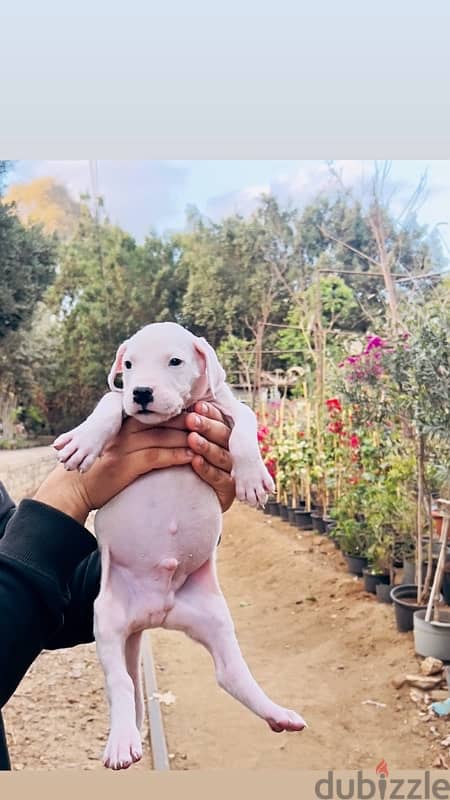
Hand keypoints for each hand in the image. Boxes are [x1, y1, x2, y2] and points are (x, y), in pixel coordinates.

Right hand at [34, 419, 193, 523]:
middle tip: (212, 422)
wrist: (78, 486)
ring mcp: (123, 445)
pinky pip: (156, 456)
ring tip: (208, 439)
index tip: (203, 410)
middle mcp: (123, 428)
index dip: (181, 409)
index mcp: (123, 419)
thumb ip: (139, 433)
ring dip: (187, 437)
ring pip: (162, 435)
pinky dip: (175, 455)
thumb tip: (167, 429)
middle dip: (190, 420)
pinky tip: (191, 456)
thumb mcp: (120, 443)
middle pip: (163, 419)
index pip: (157, 410)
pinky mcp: (125, 464)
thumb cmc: (103, 466)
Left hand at [184, 402, 234, 512]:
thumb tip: (177, 403)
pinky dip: (206, 469)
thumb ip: (188, 426)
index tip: (197, 405)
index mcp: (224, 436)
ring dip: (207, 447)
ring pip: (222, 456)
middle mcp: (233, 452)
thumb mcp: (185, 442)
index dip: (210, 413)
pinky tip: (195, 461)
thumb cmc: (181, 465)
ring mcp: (234, 472)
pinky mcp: (230, 491)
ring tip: (192, 439)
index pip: (221, 421)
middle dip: (207, 426)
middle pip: (224, 436)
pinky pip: (219, 478)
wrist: (181, 501)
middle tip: (192, 419)